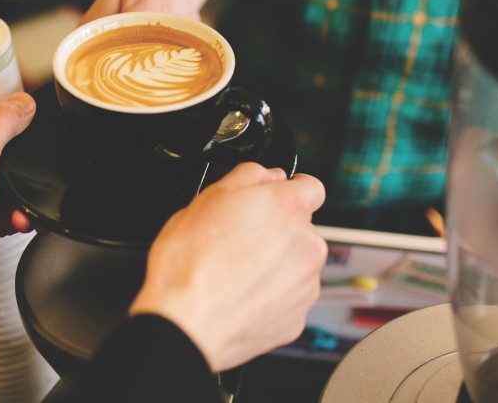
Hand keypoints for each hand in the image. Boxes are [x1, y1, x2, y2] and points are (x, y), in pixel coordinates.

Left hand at [0, 93, 35, 296]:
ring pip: (22, 187)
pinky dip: (24, 219)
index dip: (25, 122)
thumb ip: (4, 122)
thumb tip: (26, 101)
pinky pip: (18, 214)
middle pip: (18, 155)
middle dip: (33, 168)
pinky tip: (20, 223)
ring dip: (30, 199)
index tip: (43, 130)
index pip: (4, 116)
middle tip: (36, 174)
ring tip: (24, 208)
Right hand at [129, 164, 327, 371]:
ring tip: (234, 271)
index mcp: (288, 208)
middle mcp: (307, 245)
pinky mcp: (297, 318)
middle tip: (238, 239)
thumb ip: (248, 176)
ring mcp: (305, 285)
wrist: (186, 321)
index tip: (275, 198)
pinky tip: (239, 295)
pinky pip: (289, 297)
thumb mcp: (207, 198)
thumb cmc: (190, 262)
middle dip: (276, 231)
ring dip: (275, 264)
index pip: (312, 187)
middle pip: (301, 229)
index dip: (289, 190)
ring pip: (296, 264)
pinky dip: (270, 295)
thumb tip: (266, 175)